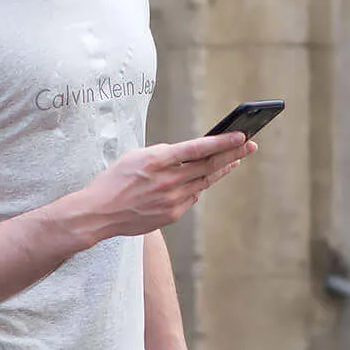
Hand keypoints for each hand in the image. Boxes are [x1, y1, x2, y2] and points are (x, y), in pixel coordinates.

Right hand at [83, 132, 255, 239]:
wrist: (99, 213)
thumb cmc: (114, 180)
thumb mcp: (136, 156)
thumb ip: (163, 154)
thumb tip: (186, 154)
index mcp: (158, 160)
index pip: (198, 148)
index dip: (223, 142)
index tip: (241, 135)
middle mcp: (168, 180)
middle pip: (209, 166)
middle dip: (233, 153)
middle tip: (250, 144)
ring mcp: (171, 199)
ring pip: (205, 182)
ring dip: (221, 170)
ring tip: (235, 160)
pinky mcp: (171, 214)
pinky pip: (191, 197)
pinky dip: (198, 186)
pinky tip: (201, 180)